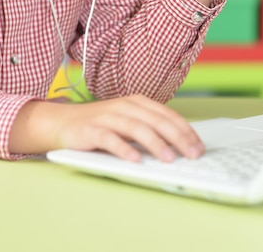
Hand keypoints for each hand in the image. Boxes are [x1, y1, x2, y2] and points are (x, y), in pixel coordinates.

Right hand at [9, 94, 204, 161]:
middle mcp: (124, 106)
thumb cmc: (101, 124)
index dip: (185, 130)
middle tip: (192, 154)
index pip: (167, 115)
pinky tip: (135, 160)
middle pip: (156, 120)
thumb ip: (149, 129)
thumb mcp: (128, 122)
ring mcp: (108, 117)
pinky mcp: (91, 130)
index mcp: (137, 102)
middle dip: (178, 137)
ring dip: (155, 143)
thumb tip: (179, 146)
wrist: (63, 122)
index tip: (199, 146)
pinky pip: (109, 139)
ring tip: (169, 158)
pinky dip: (123, 149)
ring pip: (136, 127)